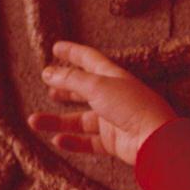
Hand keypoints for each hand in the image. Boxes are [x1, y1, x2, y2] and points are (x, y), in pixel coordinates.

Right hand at [26, 39, 179, 168]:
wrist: (155, 139)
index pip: (89, 59)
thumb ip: (71, 79)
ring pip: (79, 119)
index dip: (72, 52)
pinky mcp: (113, 141)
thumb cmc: (131, 107)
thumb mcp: (97, 86)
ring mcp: (113, 120)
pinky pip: (88, 141)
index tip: (56, 47)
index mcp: (113, 77)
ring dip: (57, 120)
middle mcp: (113, 97)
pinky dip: (72, 141)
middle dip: (66, 86)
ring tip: (34, 121)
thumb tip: (48, 72)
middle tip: (47, 84)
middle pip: (84, 89)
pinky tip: (57, 140)